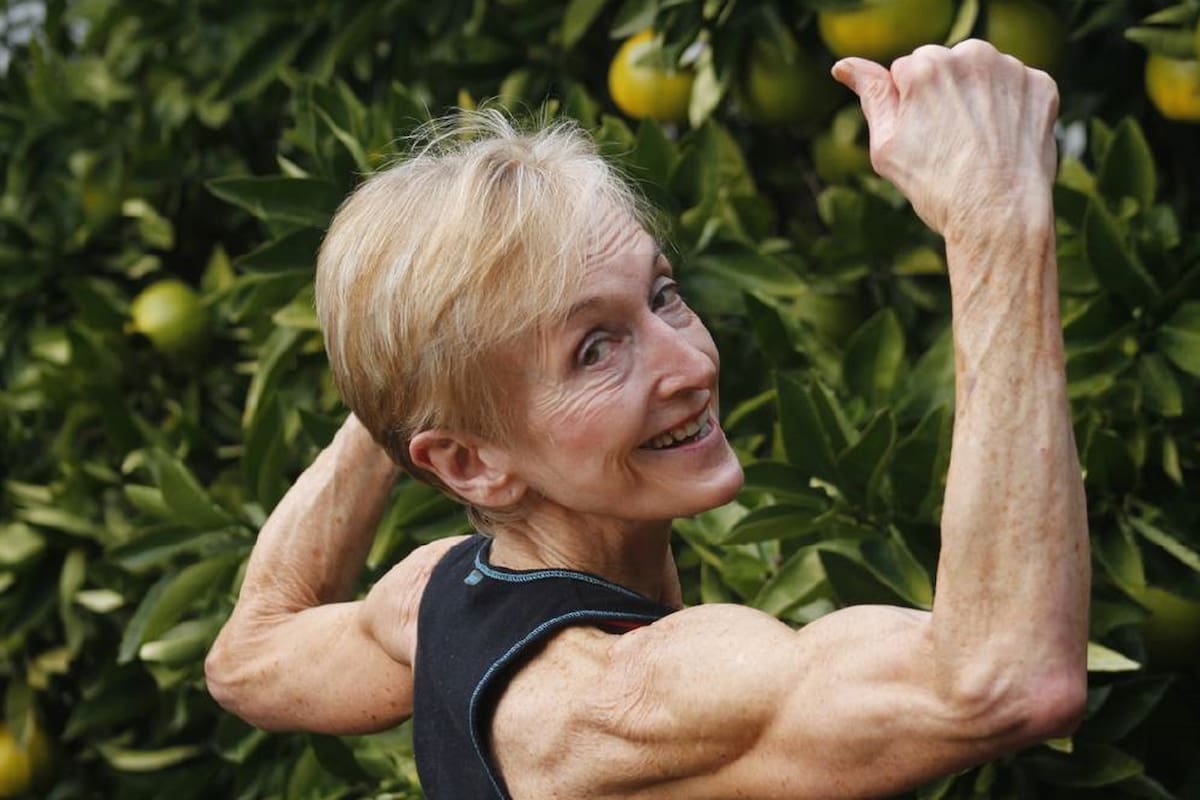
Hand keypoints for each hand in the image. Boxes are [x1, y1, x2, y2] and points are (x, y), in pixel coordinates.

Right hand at [832, 39, 1058, 241]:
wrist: (999, 216)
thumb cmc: (936, 186)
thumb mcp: (886, 146)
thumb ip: (870, 96)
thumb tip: (843, 66)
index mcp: (924, 65)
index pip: (904, 70)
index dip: (907, 107)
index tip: (921, 138)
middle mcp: (970, 54)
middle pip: (944, 65)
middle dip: (942, 95)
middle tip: (948, 143)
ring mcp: (1011, 68)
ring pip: (981, 73)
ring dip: (976, 97)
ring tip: (977, 143)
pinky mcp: (1041, 85)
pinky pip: (1016, 87)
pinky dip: (1009, 108)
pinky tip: (1003, 140)